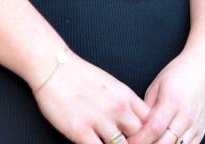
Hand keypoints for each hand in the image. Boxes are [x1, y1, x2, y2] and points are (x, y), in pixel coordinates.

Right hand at [33, 52, 149, 143]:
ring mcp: (101, 120)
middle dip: (134, 143)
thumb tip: (131, 118)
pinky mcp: (81, 131)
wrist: (55, 68)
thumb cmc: (80, 75)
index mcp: (126, 95)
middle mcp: (118, 108)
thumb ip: (123, 101)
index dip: (146, 132)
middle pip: (139, 135)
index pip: (149, 120)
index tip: (138, 137)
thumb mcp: (111, 84)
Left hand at [126, 48, 204, 143]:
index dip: (139, 140)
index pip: (154, 129)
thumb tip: (135, 128)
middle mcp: (186, 116)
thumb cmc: (180, 72)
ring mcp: (195, 125)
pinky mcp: (201, 131)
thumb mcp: (158, 84)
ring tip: (150, 143)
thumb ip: (147, 108)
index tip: (127, 141)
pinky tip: (166, 143)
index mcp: (172, 101)